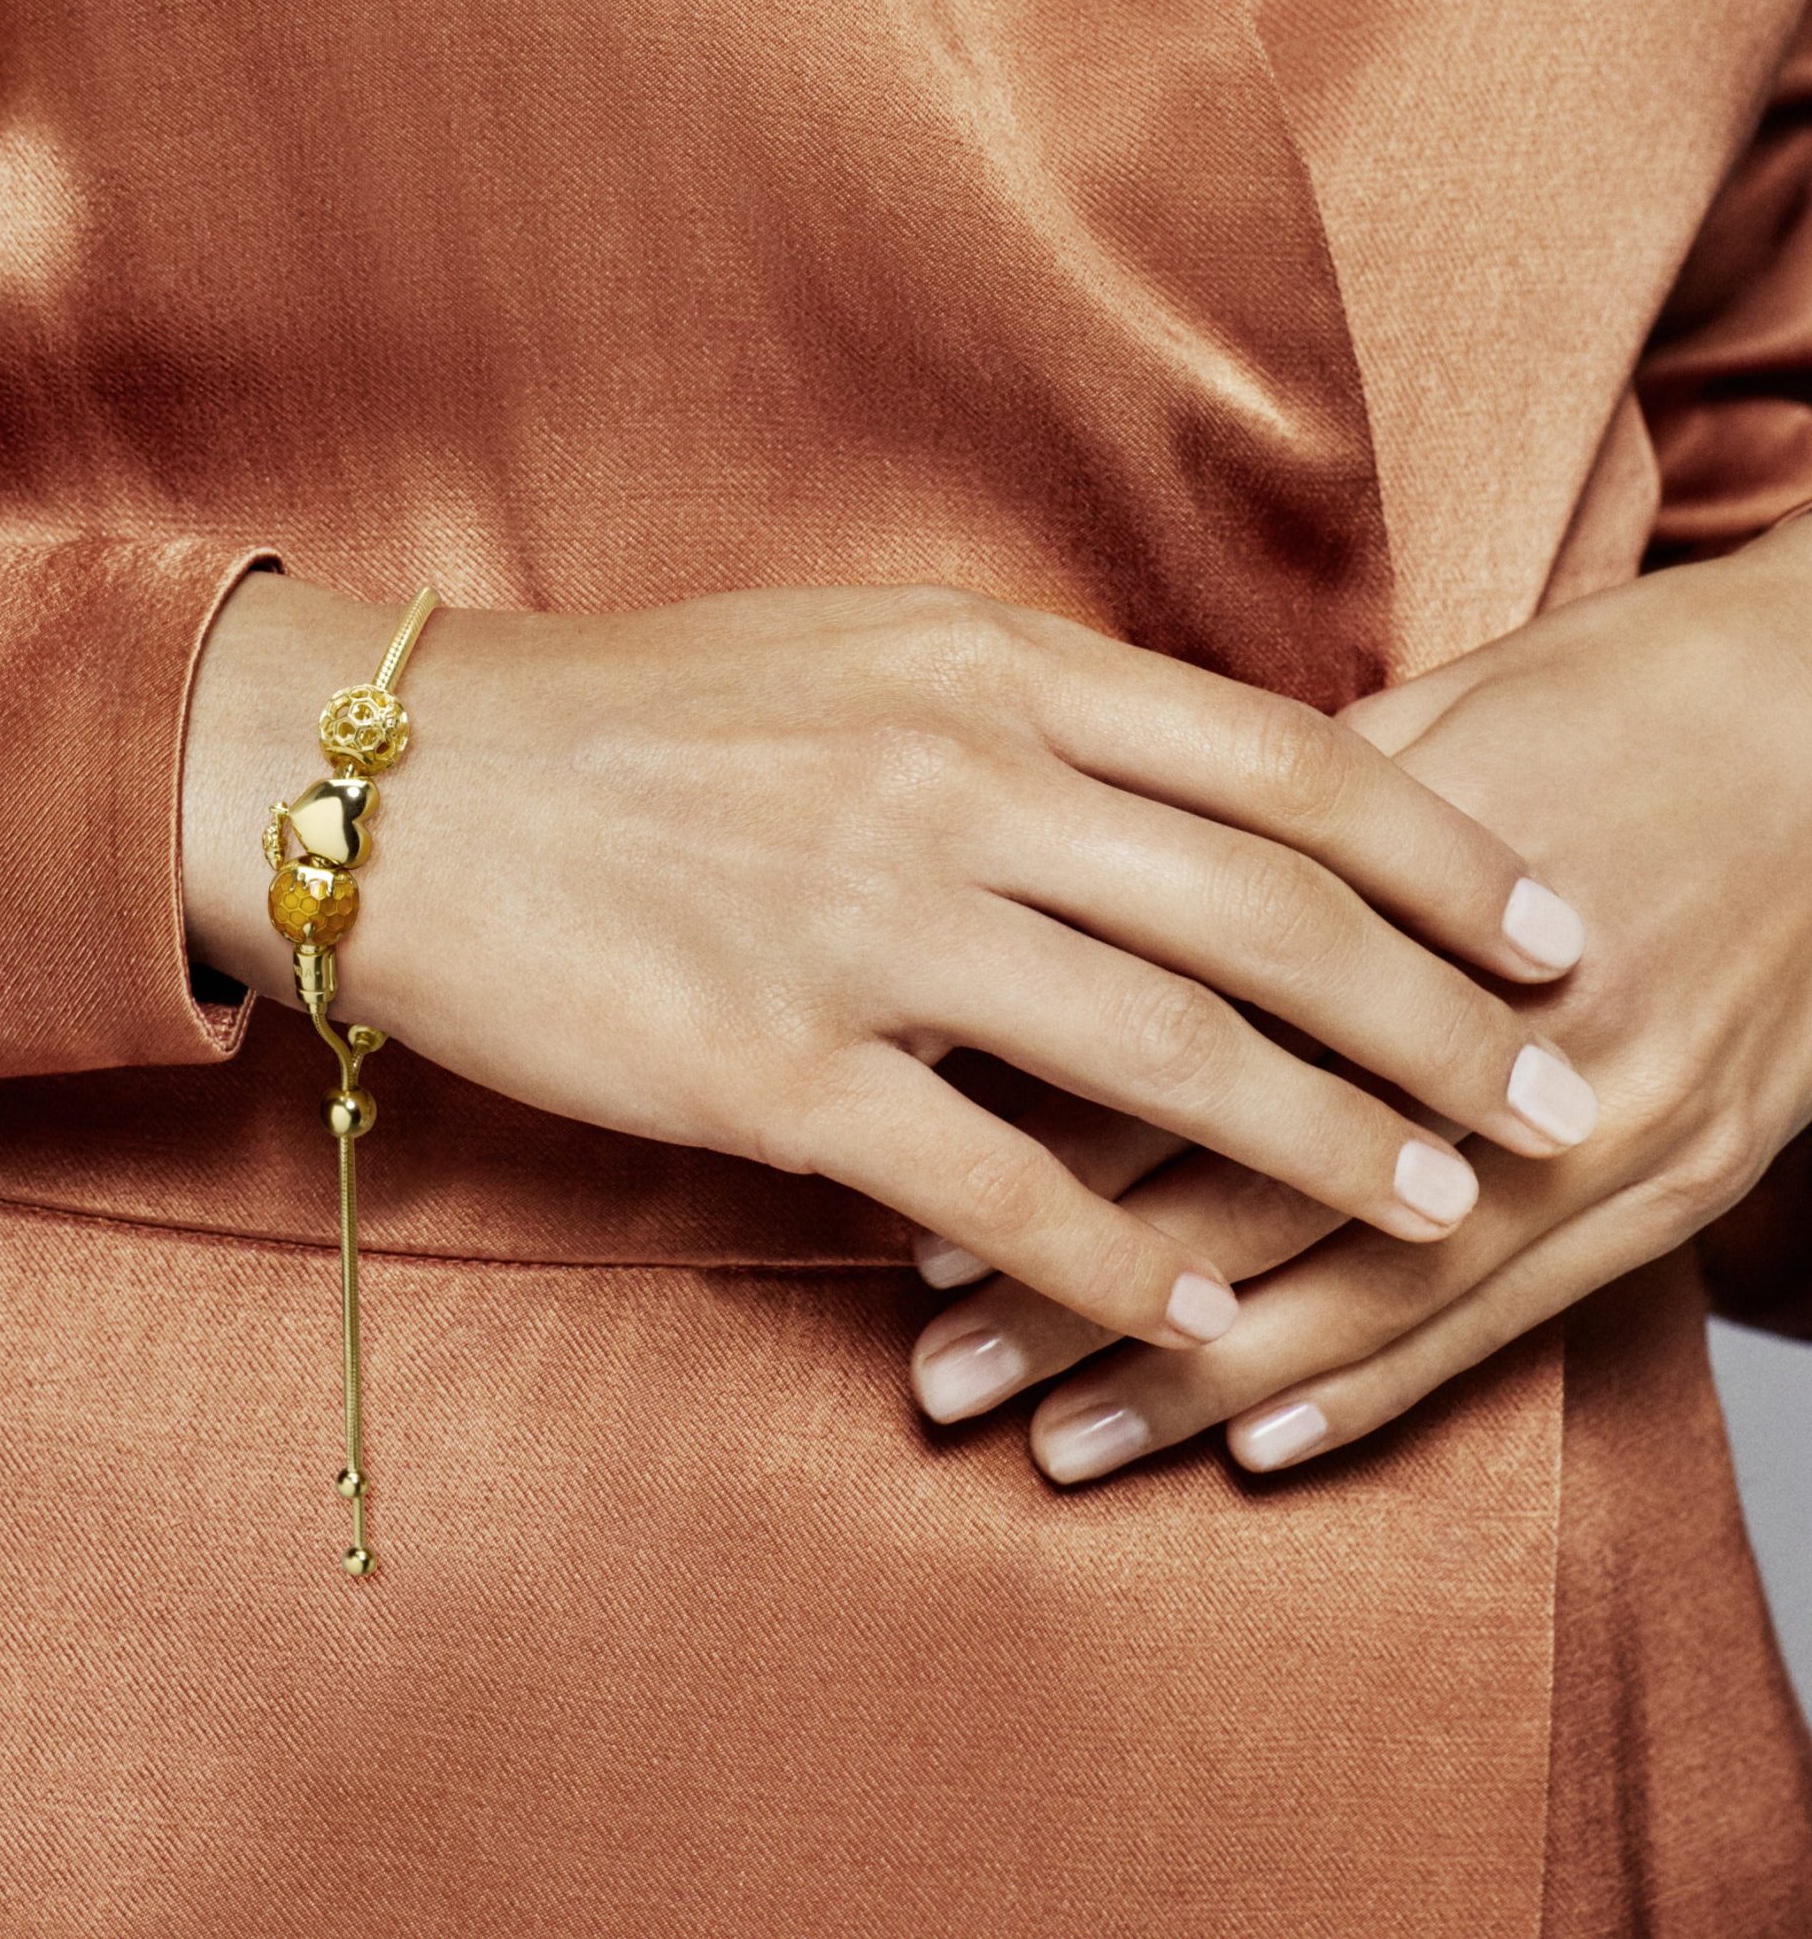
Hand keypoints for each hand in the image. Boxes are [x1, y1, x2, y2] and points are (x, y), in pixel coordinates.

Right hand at [181, 574, 1590, 1350]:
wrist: (397, 780)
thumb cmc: (627, 711)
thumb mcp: (851, 650)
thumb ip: (1024, 709)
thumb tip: (1190, 809)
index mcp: (981, 664)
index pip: (1281, 762)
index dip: (1447, 855)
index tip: (1548, 927)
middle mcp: (948, 780)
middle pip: (1271, 918)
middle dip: (1445, 1026)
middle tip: (1554, 1104)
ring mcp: (861, 925)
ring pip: (1170, 1057)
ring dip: (1334, 1150)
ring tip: (1441, 1211)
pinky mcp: (768, 1067)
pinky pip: (995, 1186)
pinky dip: (1122, 1259)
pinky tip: (1200, 1300)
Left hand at [906, 518, 1811, 1478]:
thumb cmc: (1617, 693)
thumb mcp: (1423, 720)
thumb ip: (1259, 823)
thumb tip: (1075, 881)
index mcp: (1401, 905)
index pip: (1178, 1050)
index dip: (1035, 1142)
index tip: (910, 1213)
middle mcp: (1495, 1037)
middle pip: (1246, 1192)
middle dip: (1080, 1301)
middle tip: (941, 1375)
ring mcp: (1603, 1127)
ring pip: (1361, 1289)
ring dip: (1199, 1381)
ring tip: (1059, 1444)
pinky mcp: (1679, 1183)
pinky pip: (1510, 1320)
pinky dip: (1376, 1394)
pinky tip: (1258, 1449)